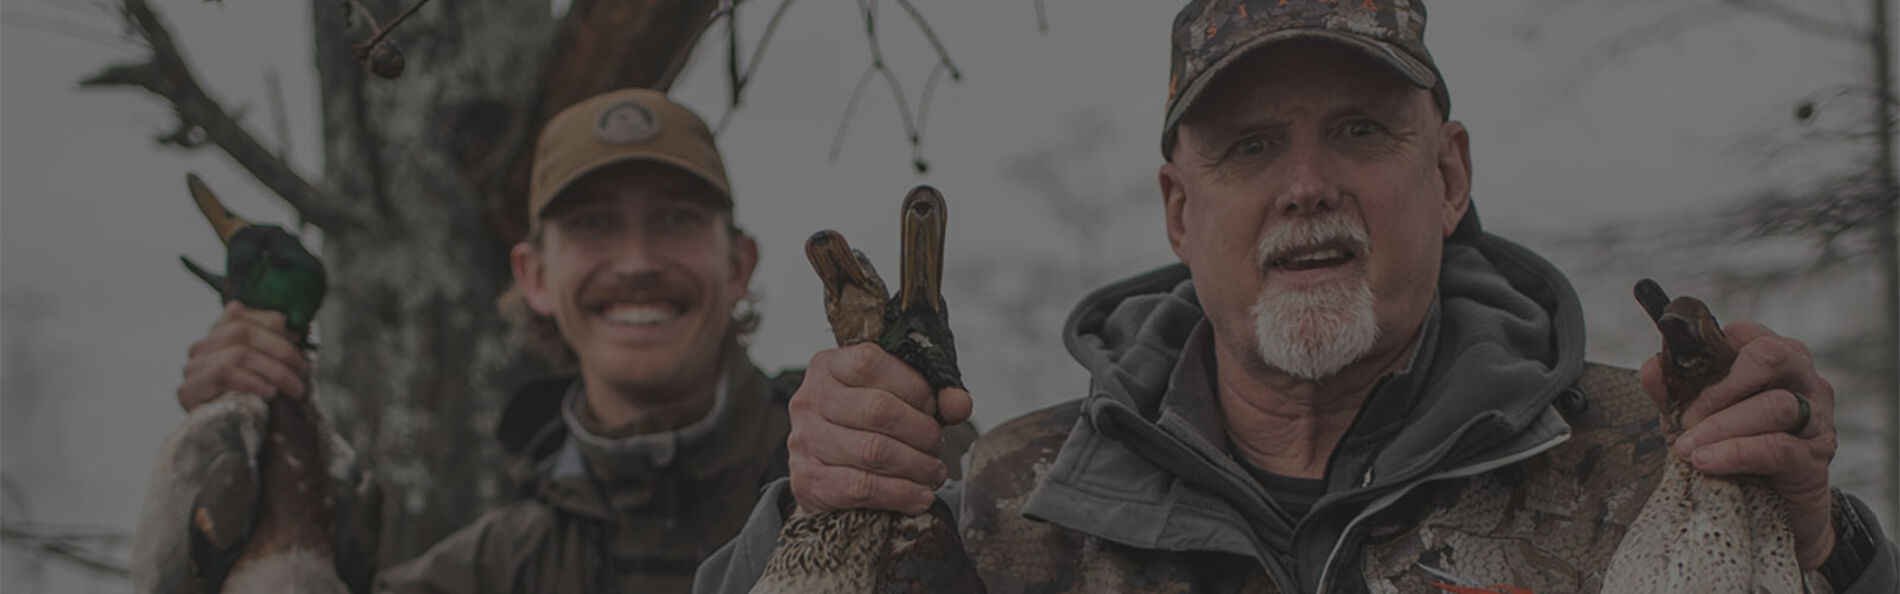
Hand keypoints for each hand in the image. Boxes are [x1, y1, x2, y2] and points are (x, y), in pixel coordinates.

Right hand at [177, 301, 310, 411]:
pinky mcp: (189, 389)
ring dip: (275, 370)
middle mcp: (200, 347)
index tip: (298, 338)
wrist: (225, 440)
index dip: (271, 321)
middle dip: (281, 349)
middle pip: (241, 332)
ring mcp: (192, 368)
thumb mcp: (264, 369)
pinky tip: (270, 393)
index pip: (238, 313)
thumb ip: (272, 347)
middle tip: (304, 370)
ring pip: (238, 353)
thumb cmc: (251, 400)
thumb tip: (297, 330)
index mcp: (215, 335)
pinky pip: (225, 374)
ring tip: (295, 388)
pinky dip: (255, 382)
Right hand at [786, 343, 973, 515]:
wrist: (828, 472)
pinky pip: (863, 487)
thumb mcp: (899, 399)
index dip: (914, 386)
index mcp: (828, 365)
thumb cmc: (866, 426)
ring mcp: (804, 440)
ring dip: (917, 465)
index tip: (934, 406)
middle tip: (938, 445)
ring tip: (934, 472)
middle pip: (879, 410)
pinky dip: (900, 494)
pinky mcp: (808, 481)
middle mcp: (810, 399)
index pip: (871, 362)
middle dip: (922, 431)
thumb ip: (932, 396)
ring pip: (874, 451)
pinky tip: (919, 496)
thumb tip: (958, 403)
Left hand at [1639, 320, 1836, 567]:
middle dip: (1720, 386)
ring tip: (1686, 449)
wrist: (1768, 512)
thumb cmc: (1730, 451)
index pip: (1745, 334)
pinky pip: (1777, 448)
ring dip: (1721, 426)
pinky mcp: (1814, 459)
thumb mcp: (1694, 419)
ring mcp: (1816, 419)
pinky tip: (1705, 462)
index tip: (1679, 378)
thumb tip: (1651, 366)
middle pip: (1770, 357)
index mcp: (1775, 359)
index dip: (1708, 352)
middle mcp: (1803, 381)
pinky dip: (1735, 453)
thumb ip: (1674, 392)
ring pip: (1774, 405)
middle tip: (1685, 417)